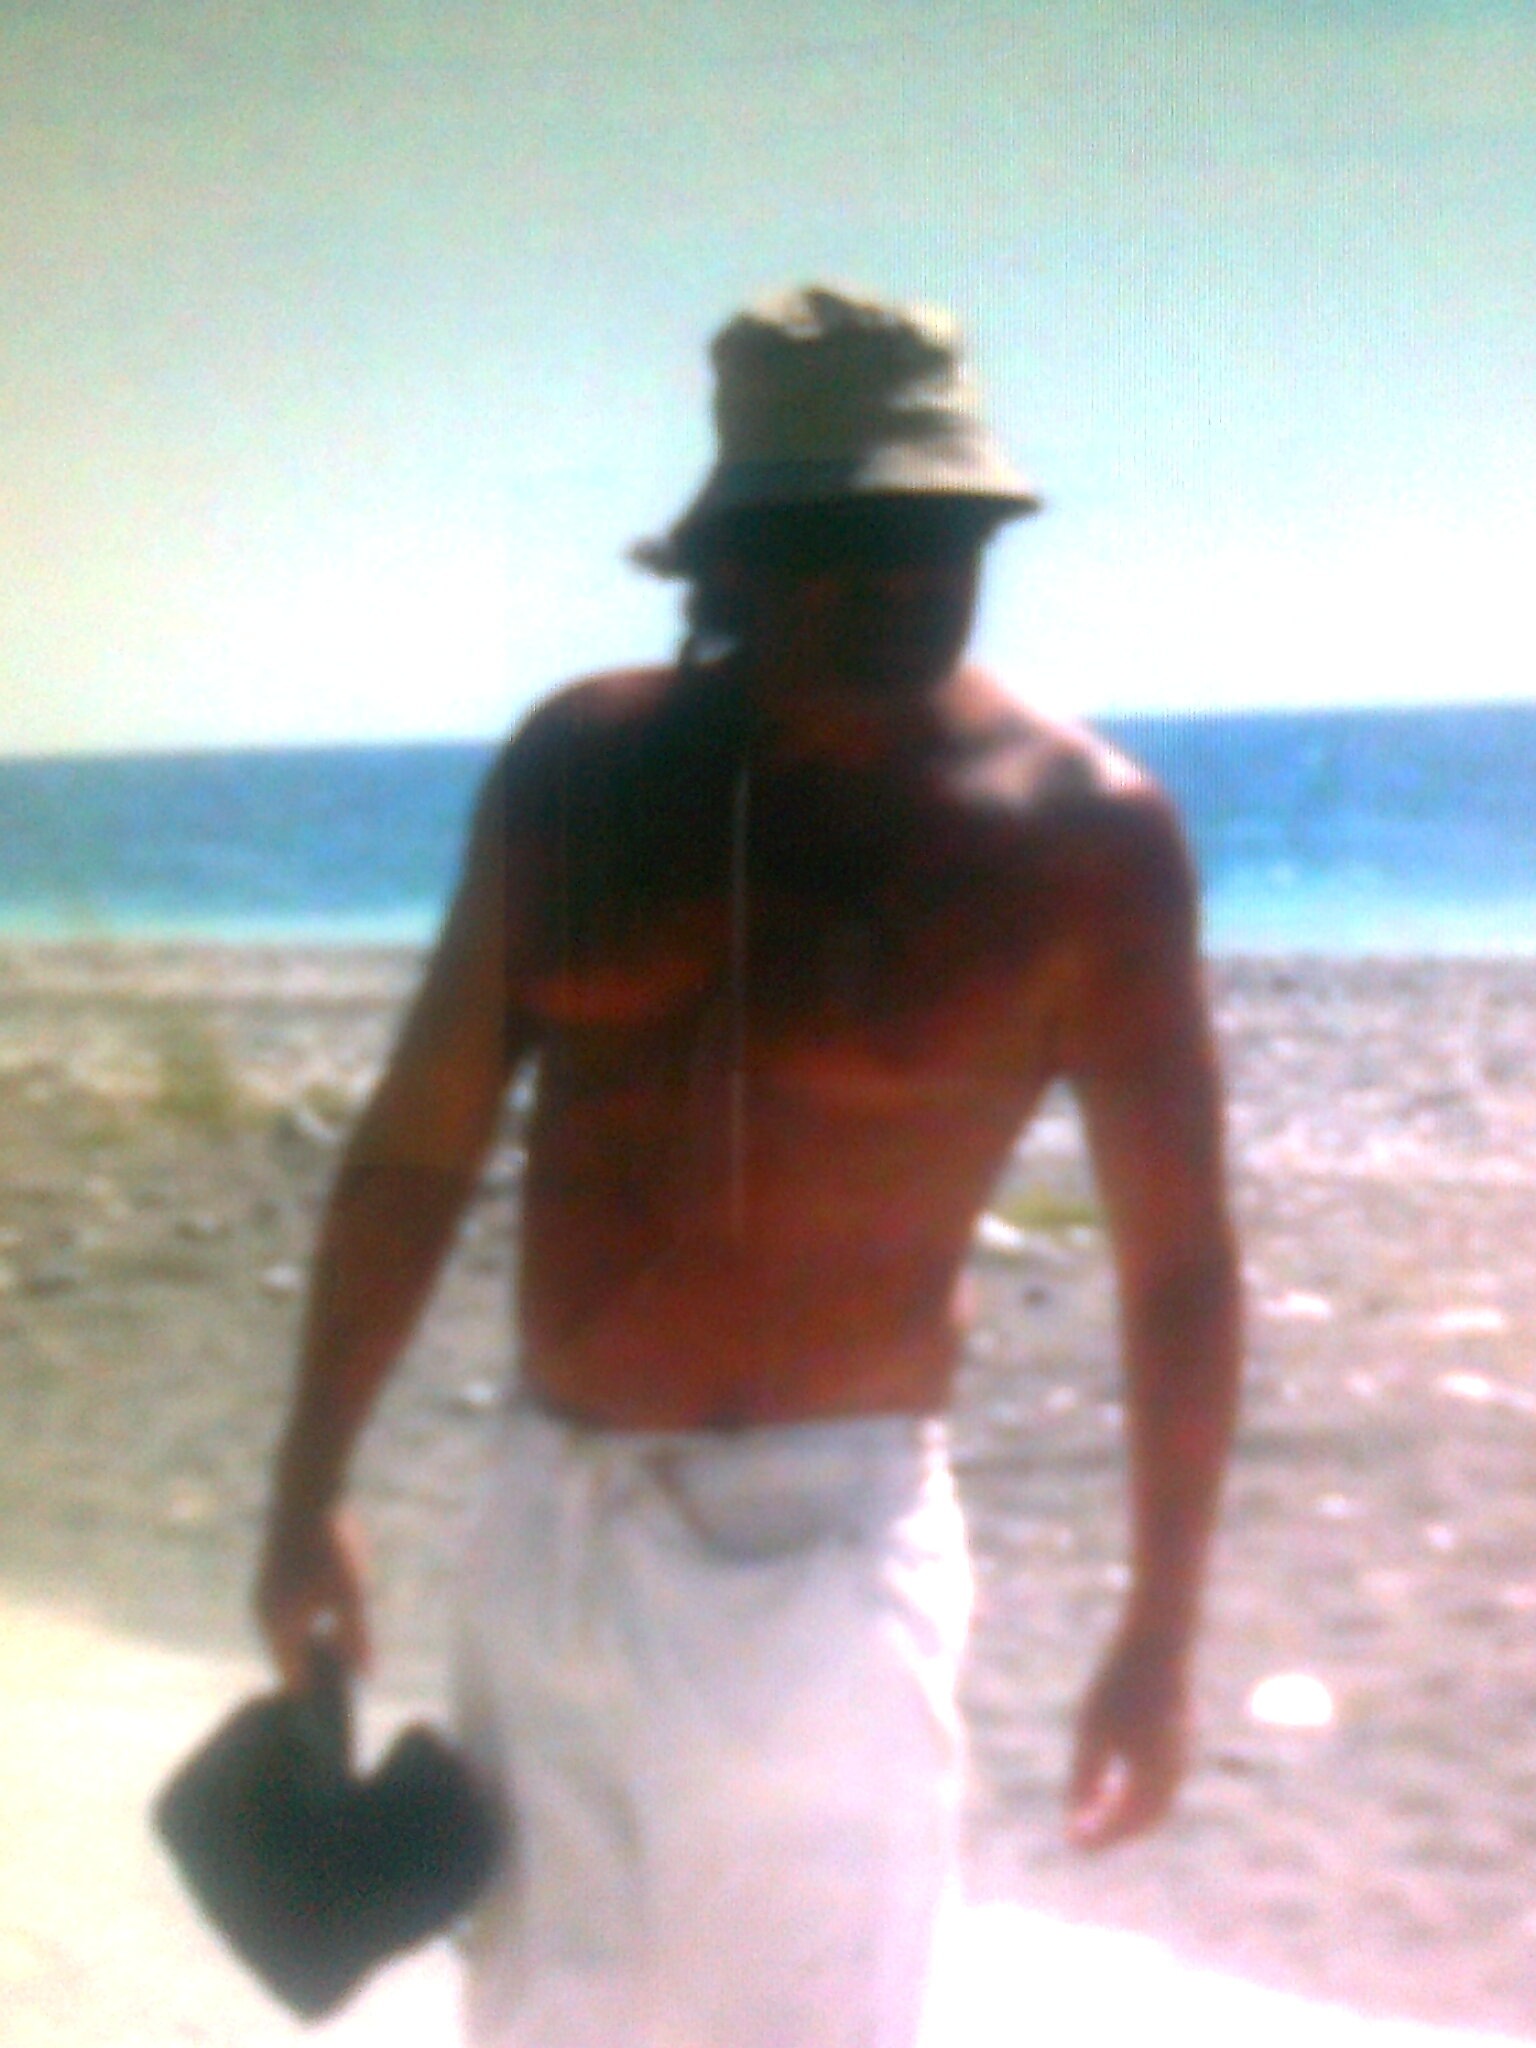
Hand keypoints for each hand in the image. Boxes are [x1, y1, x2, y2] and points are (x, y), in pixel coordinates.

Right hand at [255, 1502, 370, 1690]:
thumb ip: (358, 1638)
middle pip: (288, 1662)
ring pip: (284, 1639)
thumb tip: (367, 1676)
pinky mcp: (270, 1581)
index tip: (341, 1704)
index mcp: (280, 1630)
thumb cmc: (331, 1548)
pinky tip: (326, 1625)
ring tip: (341, 1656)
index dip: (318, 1696)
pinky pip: (283, 1620)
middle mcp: (264, 1618)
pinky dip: (302, 1629)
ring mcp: (263, 1598)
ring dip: (308, 1649)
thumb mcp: (353, 1596)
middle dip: (314, 1673)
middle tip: (346, 1681)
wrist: (305, 1496)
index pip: (295, 1682)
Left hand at [1066, 1627, 1190, 1850]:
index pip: (1125, 1824)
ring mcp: (1183, 1754)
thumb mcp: (1092, 1732)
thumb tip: (1075, 1820)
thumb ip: (1085, 1778)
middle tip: (1081, 1837)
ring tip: (1093, 1813)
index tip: (1070, 1843)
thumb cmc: (1121, 1684)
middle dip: (1113, 1832)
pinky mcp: (1181, 1737)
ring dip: (1126, 1813)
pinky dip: (1137, 1792)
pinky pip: (1161, 1780)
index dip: (1098, 1838)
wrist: (1160, 1640)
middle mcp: (1176, 1773)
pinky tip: (1113, 1780)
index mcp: (1156, 1778)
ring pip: (1155, 1801)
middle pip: (1144, 1819)